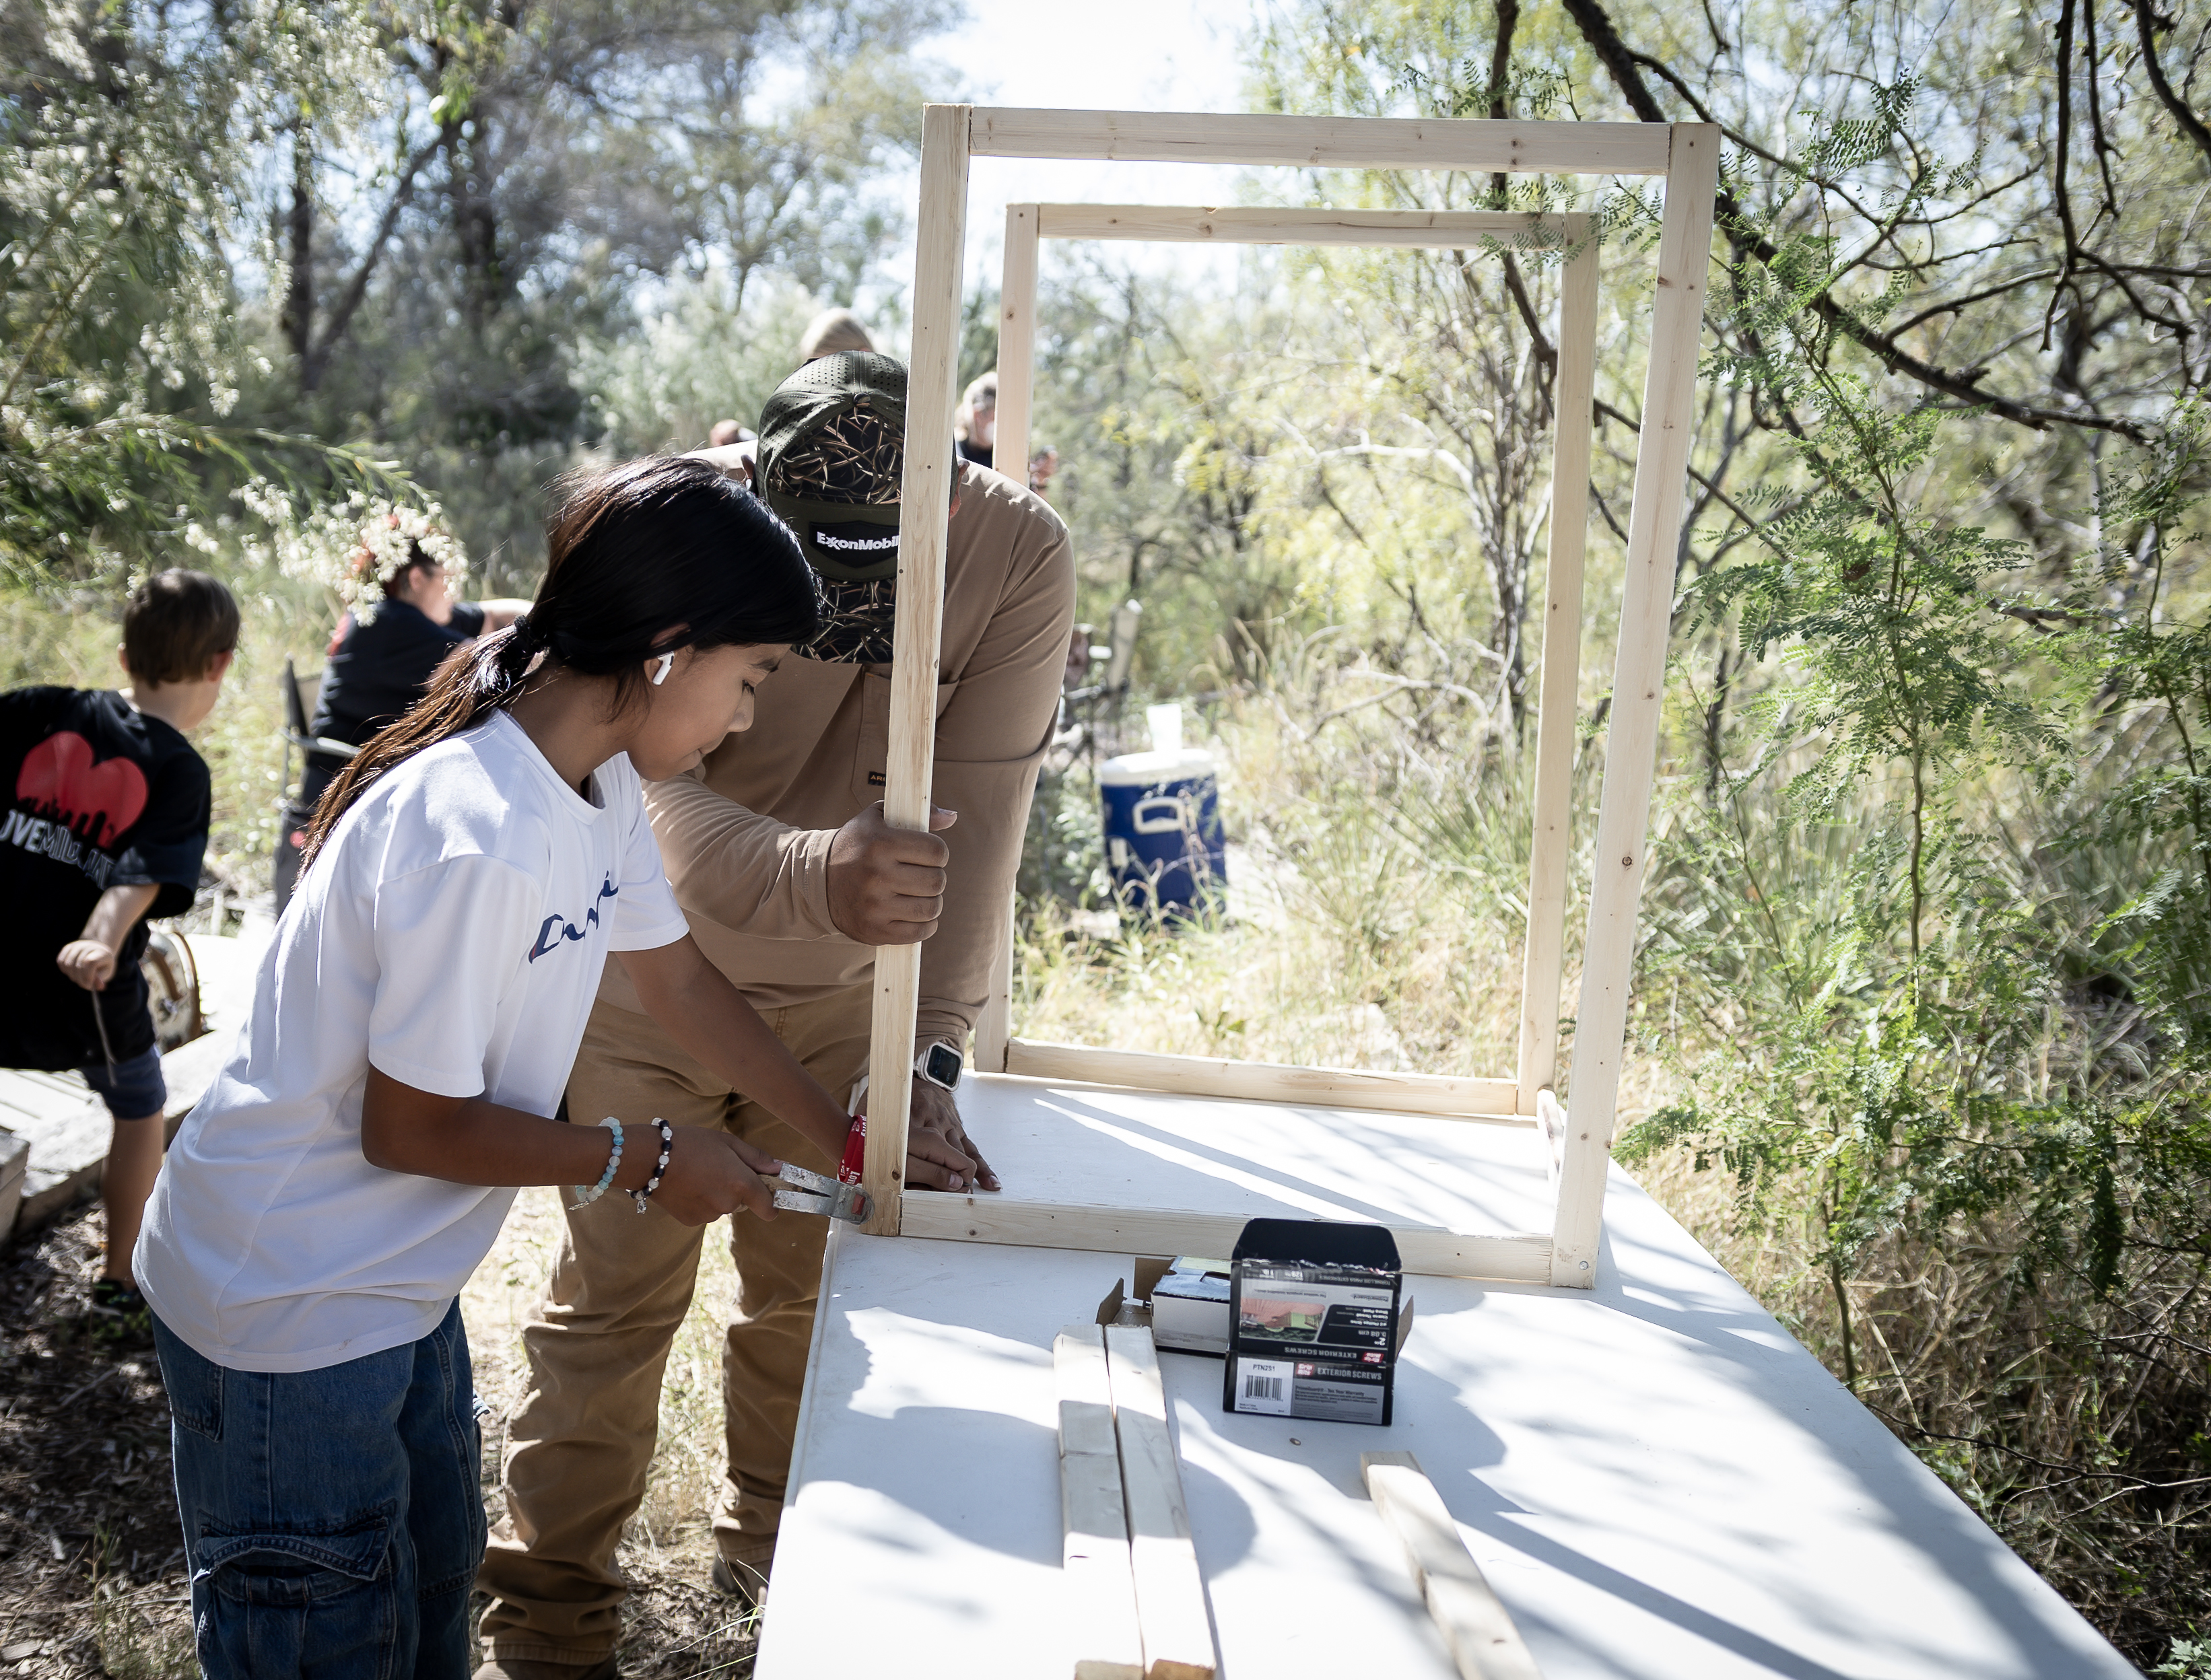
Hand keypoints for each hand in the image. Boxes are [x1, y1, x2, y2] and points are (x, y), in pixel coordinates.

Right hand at [57, 940, 118, 990]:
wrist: (98, 951)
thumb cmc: (103, 965)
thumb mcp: (106, 973)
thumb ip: (100, 979)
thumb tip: (98, 987)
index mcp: (102, 952)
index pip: (90, 962)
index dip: (87, 976)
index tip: (89, 985)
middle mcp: (89, 946)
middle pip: (78, 966)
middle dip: (80, 979)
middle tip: (85, 984)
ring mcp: (77, 945)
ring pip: (68, 964)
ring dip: (72, 976)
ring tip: (81, 977)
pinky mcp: (67, 947)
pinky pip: (61, 962)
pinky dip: (66, 970)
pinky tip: (74, 971)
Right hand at [645, 1126, 785, 1225]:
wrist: (650, 1158)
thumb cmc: (691, 1143)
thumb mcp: (727, 1142)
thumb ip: (756, 1158)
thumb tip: (779, 1168)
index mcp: (742, 1184)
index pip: (769, 1208)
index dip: (772, 1204)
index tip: (769, 1197)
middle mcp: (728, 1204)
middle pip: (743, 1202)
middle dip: (736, 1189)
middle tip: (718, 1168)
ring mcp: (709, 1215)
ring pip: (722, 1207)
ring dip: (716, 1195)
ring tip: (697, 1173)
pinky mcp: (692, 1221)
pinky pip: (704, 1212)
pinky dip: (700, 1202)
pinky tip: (687, 1185)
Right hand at [826, 801, 957, 945]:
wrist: (819, 881)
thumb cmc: (857, 846)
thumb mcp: (879, 819)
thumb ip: (919, 814)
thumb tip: (952, 816)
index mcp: (880, 843)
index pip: (937, 851)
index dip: (939, 853)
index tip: (928, 855)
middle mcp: (877, 875)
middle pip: (937, 881)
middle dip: (935, 877)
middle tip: (921, 875)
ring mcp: (875, 906)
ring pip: (931, 908)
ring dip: (931, 902)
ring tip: (918, 894)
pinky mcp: (874, 930)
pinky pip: (919, 932)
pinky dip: (925, 925)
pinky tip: (914, 913)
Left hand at [856, 1076, 992, 1192]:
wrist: (900, 1074)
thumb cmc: (882, 1104)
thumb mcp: (874, 1120)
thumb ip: (879, 1145)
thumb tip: (879, 1175)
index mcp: (913, 1126)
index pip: (932, 1158)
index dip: (938, 1179)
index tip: (944, 1196)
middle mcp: (935, 1123)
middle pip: (951, 1156)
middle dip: (957, 1179)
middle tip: (963, 1200)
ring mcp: (947, 1122)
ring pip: (964, 1152)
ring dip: (976, 1173)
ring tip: (989, 1191)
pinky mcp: (954, 1122)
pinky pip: (969, 1145)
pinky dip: (980, 1163)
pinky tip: (990, 1180)